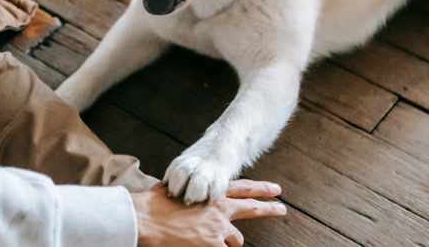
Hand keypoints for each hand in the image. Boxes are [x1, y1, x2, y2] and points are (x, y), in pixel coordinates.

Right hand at [130, 180, 285, 246]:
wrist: (147, 219)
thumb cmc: (154, 204)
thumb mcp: (175, 189)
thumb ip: (188, 190)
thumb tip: (186, 191)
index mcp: (211, 192)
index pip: (243, 187)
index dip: (261, 188)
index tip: (276, 190)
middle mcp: (220, 209)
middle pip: (252, 208)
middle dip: (270, 209)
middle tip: (282, 209)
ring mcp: (219, 228)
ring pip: (235, 240)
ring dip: (228, 243)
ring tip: (215, 243)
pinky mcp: (213, 245)